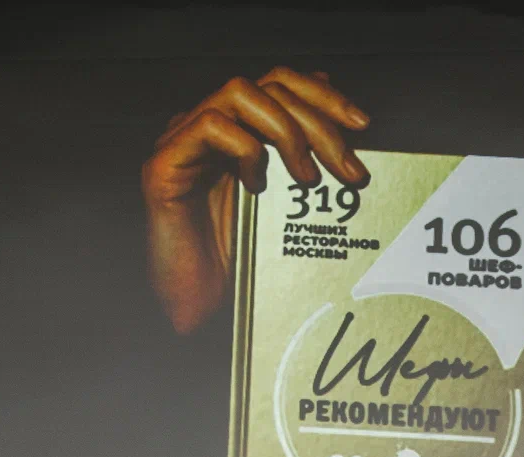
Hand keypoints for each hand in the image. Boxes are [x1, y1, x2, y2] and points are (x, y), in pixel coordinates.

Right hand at [141, 67, 369, 333]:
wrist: (196, 307)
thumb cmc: (237, 262)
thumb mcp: (285, 204)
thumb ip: (303, 161)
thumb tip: (341, 123)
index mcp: (232, 130)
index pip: (280, 83)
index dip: (323, 96)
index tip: (362, 126)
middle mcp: (203, 127)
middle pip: (269, 85)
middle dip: (319, 121)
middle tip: (350, 169)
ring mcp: (179, 142)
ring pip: (239, 92)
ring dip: (287, 129)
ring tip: (308, 177)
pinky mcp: (162, 166)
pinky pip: (211, 127)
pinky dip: (246, 149)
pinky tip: (258, 184)